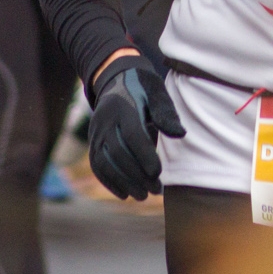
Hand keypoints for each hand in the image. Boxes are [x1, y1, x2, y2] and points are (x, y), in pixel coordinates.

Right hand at [89, 53, 184, 199]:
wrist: (116, 78)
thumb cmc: (144, 88)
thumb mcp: (157, 92)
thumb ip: (166, 112)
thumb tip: (179, 134)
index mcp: (124, 105)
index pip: (132, 134)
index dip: (144, 155)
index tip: (158, 173)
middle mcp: (106, 120)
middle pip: (117, 151)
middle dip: (136, 174)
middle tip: (156, 190)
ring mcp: (96, 132)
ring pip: (104, 161)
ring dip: (123, 182)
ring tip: (143, 196)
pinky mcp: (93, 142)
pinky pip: (96, 164)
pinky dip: (109, 181)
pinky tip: (125, 194)